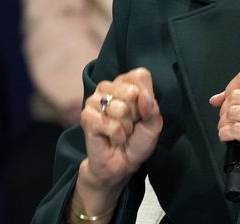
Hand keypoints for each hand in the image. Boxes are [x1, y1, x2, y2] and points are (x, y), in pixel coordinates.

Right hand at [75, 68, 162, 214]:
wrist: (122, 164)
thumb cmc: (137, 141)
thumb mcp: (153, 124)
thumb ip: (152, 109)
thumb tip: (144, 95)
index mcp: (125, 83)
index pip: (140, 75)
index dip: (146, 96)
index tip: (143, 111)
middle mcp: (108, 87)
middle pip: (131, 91)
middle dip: (136, 114)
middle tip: (130, 124)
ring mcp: (94, 100)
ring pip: (120, 109)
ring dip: (126, 127)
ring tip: (122, 132)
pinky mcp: (86, 116)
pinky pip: (110, 124)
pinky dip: (116, 135)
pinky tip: (113, 138)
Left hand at [209, 69, 239, 193]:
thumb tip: (216, 98)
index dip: (231, 87)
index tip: (228, 99)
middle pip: (236, 95)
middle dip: (225, 109)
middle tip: (228, 120)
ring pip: (232, 112)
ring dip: (223, 123)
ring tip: (228, 129)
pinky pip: (235, 129)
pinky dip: (226, 134)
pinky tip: (229, 138)